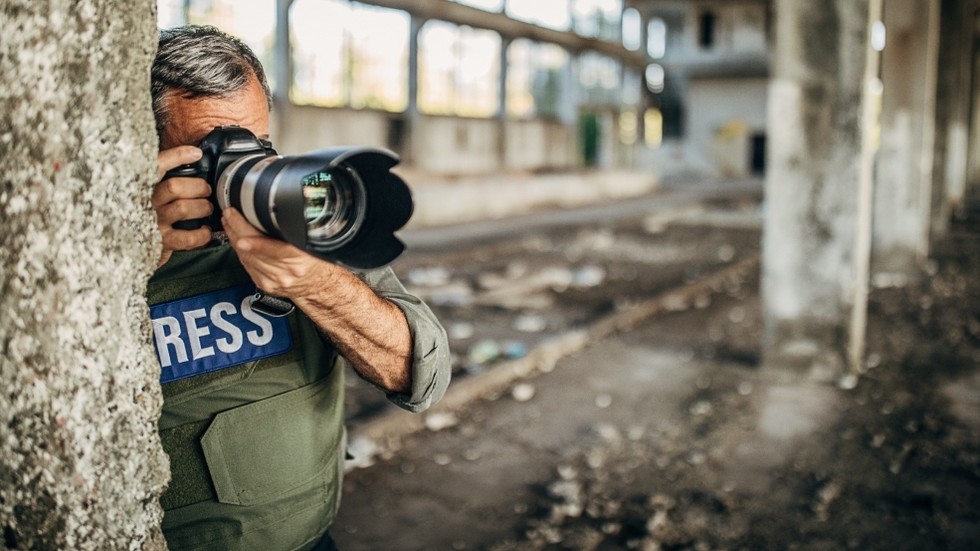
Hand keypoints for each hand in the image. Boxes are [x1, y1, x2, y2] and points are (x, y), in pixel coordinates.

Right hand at [153, 146, 211, 266]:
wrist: (126, 246)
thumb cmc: (147, 213)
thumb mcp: (150, 191)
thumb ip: (165, 177)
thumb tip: (194, 158)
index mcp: (142, 185)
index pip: (157, 165)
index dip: (177, 156)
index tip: (196, 153)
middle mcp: (145, 202)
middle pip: (174, 186)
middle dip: (198, 187)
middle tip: (206, 190)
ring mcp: (153, 222)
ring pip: (183, 208)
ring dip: (202, 207)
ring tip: (207, 208)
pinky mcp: (161, 241)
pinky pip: (188, 237)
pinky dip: (202, 234)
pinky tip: (205, 230)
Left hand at [221, 207, 346, 299]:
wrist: (320, 285)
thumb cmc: (318, 261)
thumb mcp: (314, 241)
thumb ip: (299, 228)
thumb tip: (283, 208)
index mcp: (301, 258)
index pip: (275, 250)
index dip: (257, 243)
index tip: (244, 235)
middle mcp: (286, 272)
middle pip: (255, 251)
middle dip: (238, 230)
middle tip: (230, 214)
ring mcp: (274, 280)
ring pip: (246, 257)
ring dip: (235, 238)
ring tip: (229, 222)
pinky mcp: (265, 285)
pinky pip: (247, 266)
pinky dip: (239, 251)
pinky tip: (236, 239)